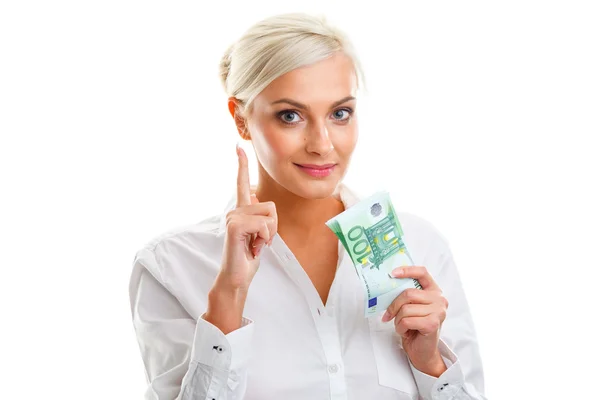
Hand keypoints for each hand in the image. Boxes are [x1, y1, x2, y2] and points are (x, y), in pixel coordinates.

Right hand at [204, 145, 277, 333]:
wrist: (237, 277)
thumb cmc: (248, 256)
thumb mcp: (258, 233)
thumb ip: (257, 214)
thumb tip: (256, 196)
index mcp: (241, 210)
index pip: (242, 183)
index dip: (241, 165)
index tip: (238, 147)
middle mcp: (235, 210)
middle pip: (271, 206)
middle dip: (273, 227)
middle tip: (258, 242)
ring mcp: (233, 217)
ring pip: (269, 216)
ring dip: (269, 234)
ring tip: (254, 245)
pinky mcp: (235, 227)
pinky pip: (264, 226)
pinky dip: (264, 240)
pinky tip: (252, 248)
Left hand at [382, 266, 447, 375]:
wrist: (422, 351)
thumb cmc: (414, 327)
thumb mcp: (410, 307)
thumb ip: (406, 295)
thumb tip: (387, 284)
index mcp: (433, 291)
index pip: (422, 272)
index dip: (407, 270)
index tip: (392, 273)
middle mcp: (439, 299)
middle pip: (408, 293)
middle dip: (394, 305)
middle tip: (388, 315)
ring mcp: (438, 311)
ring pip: (406, 308)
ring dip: (397, 320)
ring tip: (401, 326)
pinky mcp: (433, 323)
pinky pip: (407, 320)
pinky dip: (400, 328)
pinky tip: (405, 332)